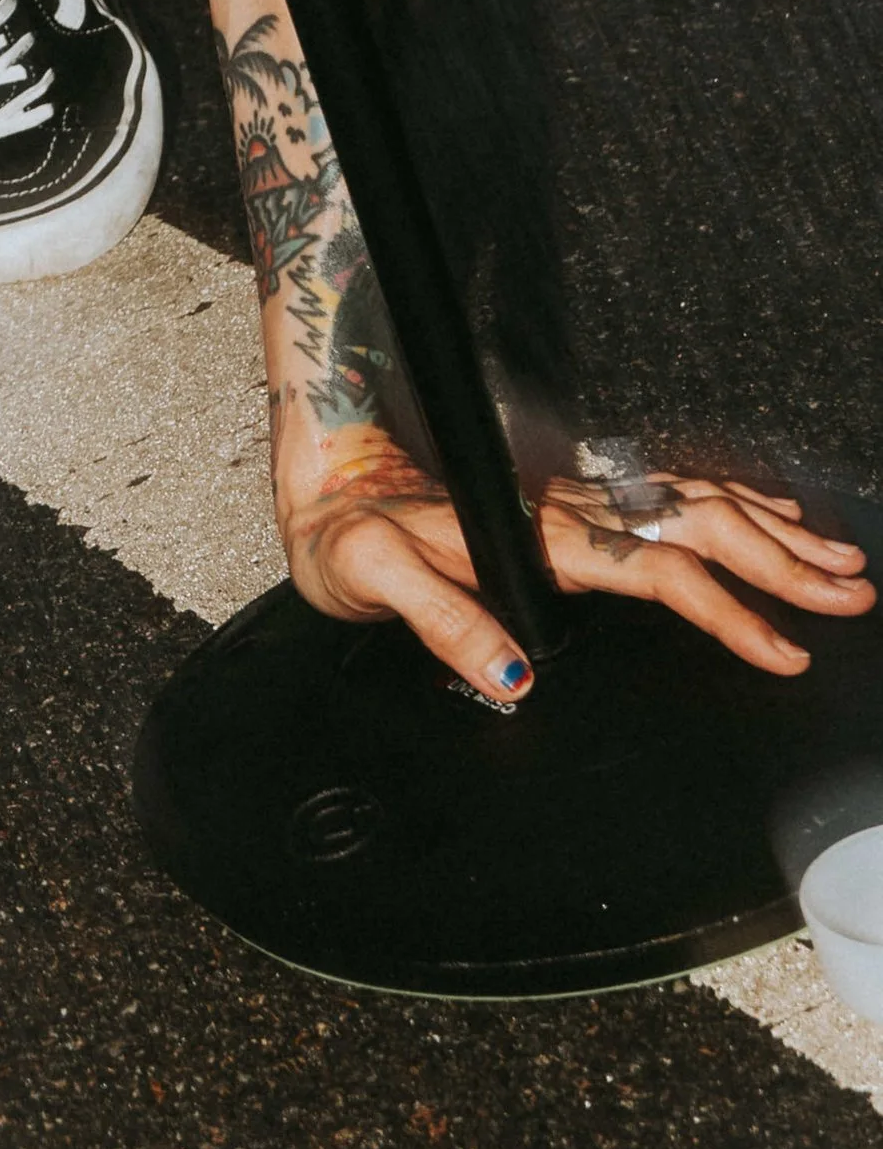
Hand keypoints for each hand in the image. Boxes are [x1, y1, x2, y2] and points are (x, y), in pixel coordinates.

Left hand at [281, 455, 871, 706]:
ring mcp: (569, 496)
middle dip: (781, 560)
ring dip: (770, 527)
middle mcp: (563, 506)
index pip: (651, 571)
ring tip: (842, 558)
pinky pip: (666, 491)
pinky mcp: (564, 497)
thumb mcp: (367, 576)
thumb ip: (442, 621)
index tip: (784, 649)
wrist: (319, 469)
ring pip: (690, 500)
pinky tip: (770, 514)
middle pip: (694, 525)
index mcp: (533, 531)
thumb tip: (518, 678)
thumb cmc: (341, 530)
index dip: (722, 609)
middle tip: (853, 593)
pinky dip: (731, 502)